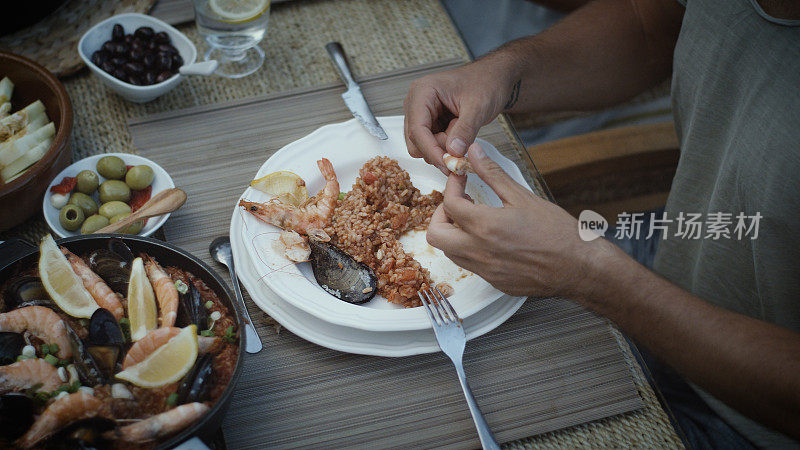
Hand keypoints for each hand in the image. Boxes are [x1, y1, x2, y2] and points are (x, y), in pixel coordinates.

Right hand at [403, 61, 513, 173]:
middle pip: (415, 141)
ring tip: (462, 132)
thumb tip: (453, 152)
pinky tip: (460, 135)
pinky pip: (432, 145)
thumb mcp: (478, 106)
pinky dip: (446, 147)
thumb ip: (465, 130)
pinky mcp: (430, 123)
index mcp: (423, 92)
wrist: (493, 78)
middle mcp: (417, 103)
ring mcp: (422, 114)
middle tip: (461, 146)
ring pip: (423, 146)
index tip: (447, 163)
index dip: (431, 150)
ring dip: (443, 148)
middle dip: (438, 150)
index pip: (417, 129)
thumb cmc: (485, 82)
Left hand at [426, 143, 610, 297]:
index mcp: (485, 227)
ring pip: (450, 252)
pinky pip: (470, 265)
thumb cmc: (558, 233)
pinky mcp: (494, 282)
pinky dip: (470, 249)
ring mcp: (485, 270)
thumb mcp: (523, 196)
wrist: (579, 267)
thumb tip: (475, 153)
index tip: (461, 179)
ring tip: (473, 219)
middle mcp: (479, 252)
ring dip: (454, 233)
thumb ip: (493, 174)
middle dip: (440, 215)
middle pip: (435, 235)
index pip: (449, 204)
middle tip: (458, 203)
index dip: (451, 186)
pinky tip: (489, 238)